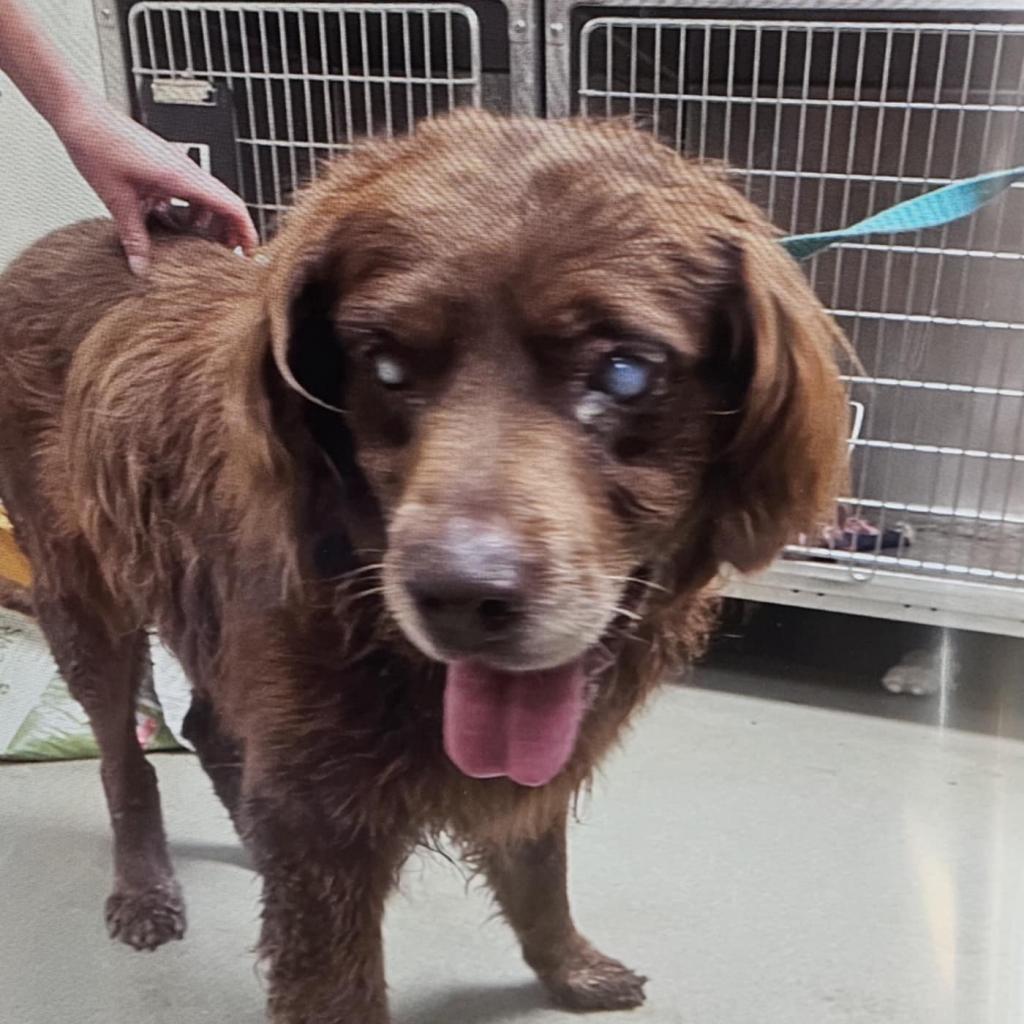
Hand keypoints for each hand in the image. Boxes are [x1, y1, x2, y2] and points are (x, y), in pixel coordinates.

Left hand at [56, 98, 258, 275]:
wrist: (80, 115)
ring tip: (191, 243)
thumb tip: (142, 266)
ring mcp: (175, 166)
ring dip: (204, 222)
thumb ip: (134, 238)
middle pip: (223, 205)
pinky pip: (186, 192)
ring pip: (205, 199)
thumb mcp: (118, 202)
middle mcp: (185, 169)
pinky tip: (166, 221)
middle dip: (226, 232)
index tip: (249, 252)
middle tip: (221, 255)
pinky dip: (184, 210)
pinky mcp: (163, 164)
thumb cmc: (98, 144)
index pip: (233, 206)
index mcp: (183, 177)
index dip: (246, 232)